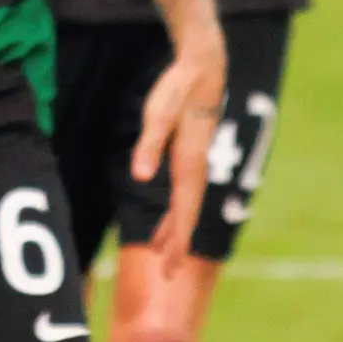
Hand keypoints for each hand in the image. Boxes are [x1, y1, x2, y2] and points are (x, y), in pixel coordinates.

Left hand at [128, 26, 227, 262]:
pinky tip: (165, 223)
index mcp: (189, 162)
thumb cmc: (178, 88)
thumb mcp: (158, 113)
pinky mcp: (190, 154)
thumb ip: (148, 144)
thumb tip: (139, 176)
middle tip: (169, 275)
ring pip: (186, 205)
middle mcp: (196, 166)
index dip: (177, 239)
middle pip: (187, 213)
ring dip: (175, 230)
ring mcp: (195, 162)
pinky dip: (175, 212)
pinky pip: (184, 192)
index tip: (171, 265)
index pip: (183, 210)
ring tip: (162, 256)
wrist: (203, 66)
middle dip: (178, 244)